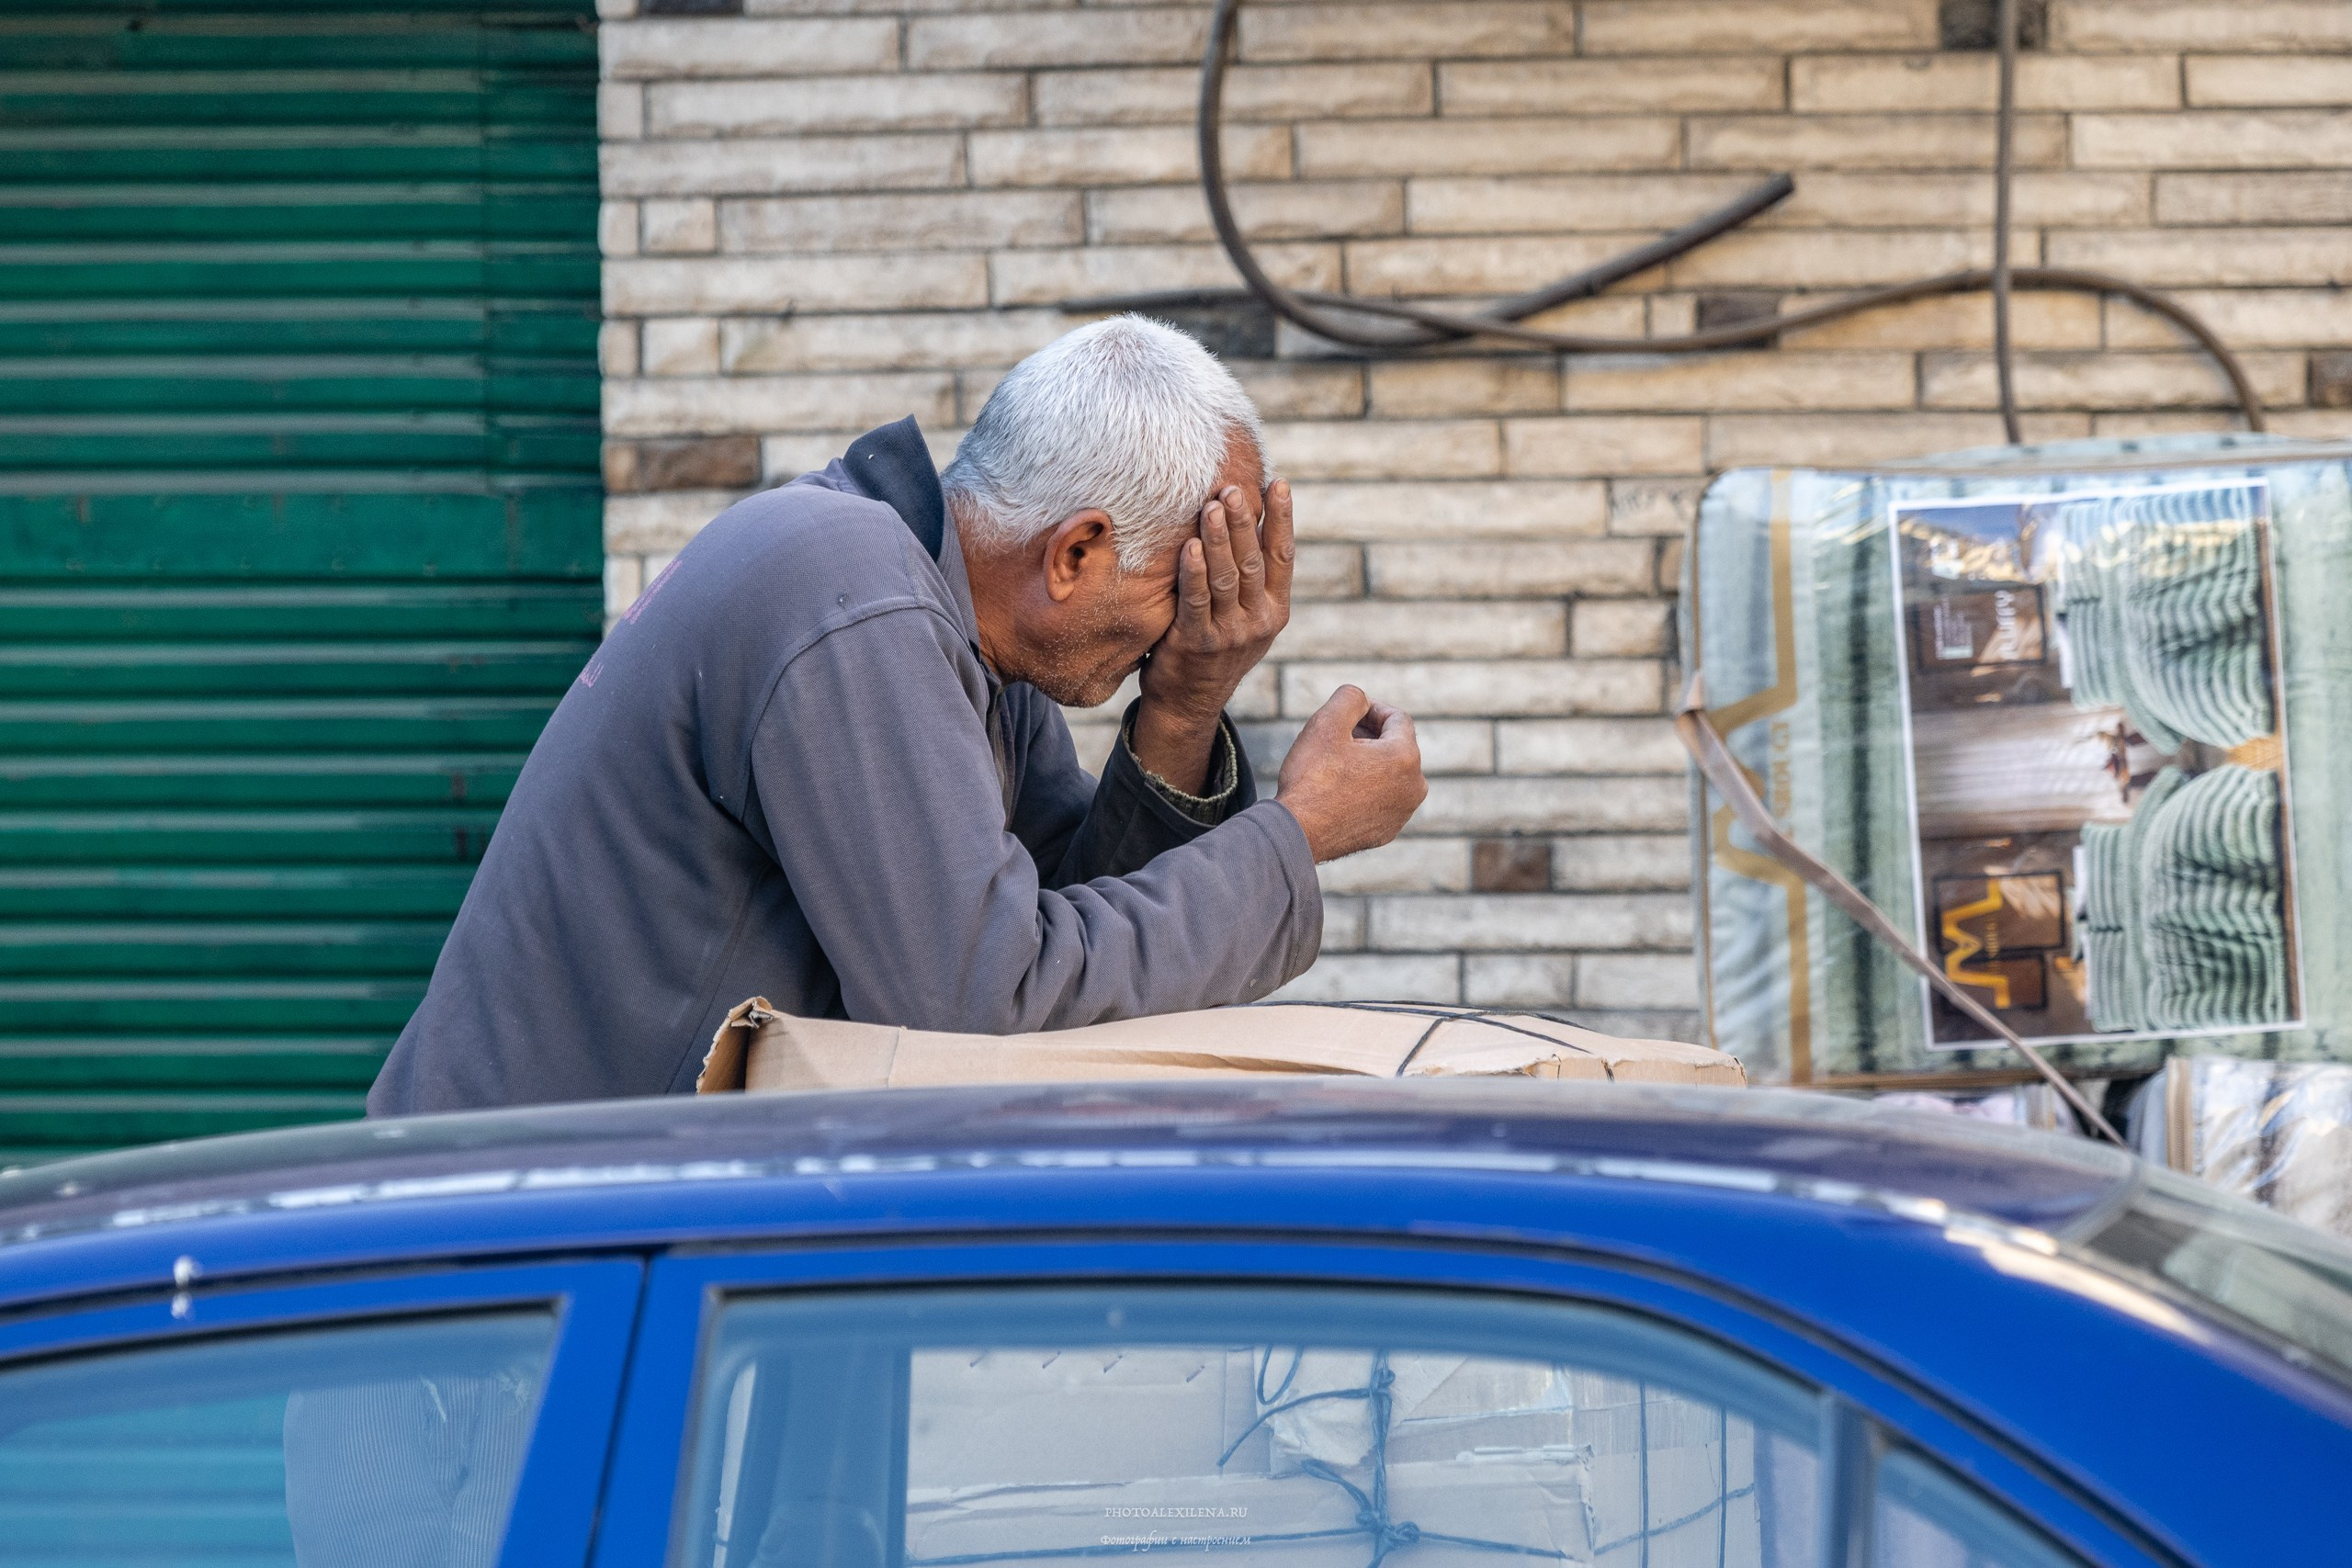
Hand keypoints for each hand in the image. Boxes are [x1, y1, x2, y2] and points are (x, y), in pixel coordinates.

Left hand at [1131, 480, 1293, 790]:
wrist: (1189, 702)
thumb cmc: (1212, 645)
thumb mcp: (1244, 615)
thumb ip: (1248, 578)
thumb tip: (1244, 517)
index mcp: (1276, 608)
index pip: (1282, 556)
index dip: (1282, 518)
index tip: (1278, 482)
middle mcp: (1259, 621)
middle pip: (1253, 562)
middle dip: (1244, 521)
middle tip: (1232, 487)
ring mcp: (1230, 634)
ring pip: (1227, 578)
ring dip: (1219, 539)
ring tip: (1212, 505)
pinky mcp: (1198, 644)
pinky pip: (1196, 602)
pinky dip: (1193, 573)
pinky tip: (1189, 547)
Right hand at [1274, 685, 1426, 861]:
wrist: (1298, 833)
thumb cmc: (1311, 778)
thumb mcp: (1326, 723)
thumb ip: (1350, 697)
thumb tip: (1362, 699)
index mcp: (1405, 757)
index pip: (1397, 718)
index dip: (1370, 709)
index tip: (1347, 714)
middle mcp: (1414, 786)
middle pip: (1395, 746)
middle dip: (1369, 736)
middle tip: (1336, 738)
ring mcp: (1403, 812)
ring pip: (1389, 773)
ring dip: (1368, 763)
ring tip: (1335, 765)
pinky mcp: (1388, 831)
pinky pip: (1381, 799)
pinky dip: (1366, 789)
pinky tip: (1337, 790)